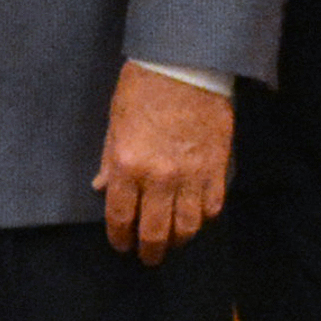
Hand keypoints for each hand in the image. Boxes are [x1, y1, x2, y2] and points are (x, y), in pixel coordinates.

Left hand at [97, 68, 231, 261]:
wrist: (187, 63)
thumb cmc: (143, 87)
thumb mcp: (116, 121)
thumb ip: (110, 160)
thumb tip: (101, 188)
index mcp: (128, 165)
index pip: (120, 217)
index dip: (119, 238)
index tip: (121, 245)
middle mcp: (159, 178)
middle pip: (155, 232)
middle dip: (149, 251)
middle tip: (148, 257)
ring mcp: (192, 176)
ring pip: (188, 227)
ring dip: (178, 240)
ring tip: (173, 241)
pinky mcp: (218, 169)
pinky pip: (212, 208)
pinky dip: (204, 218)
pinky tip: (196, 218)